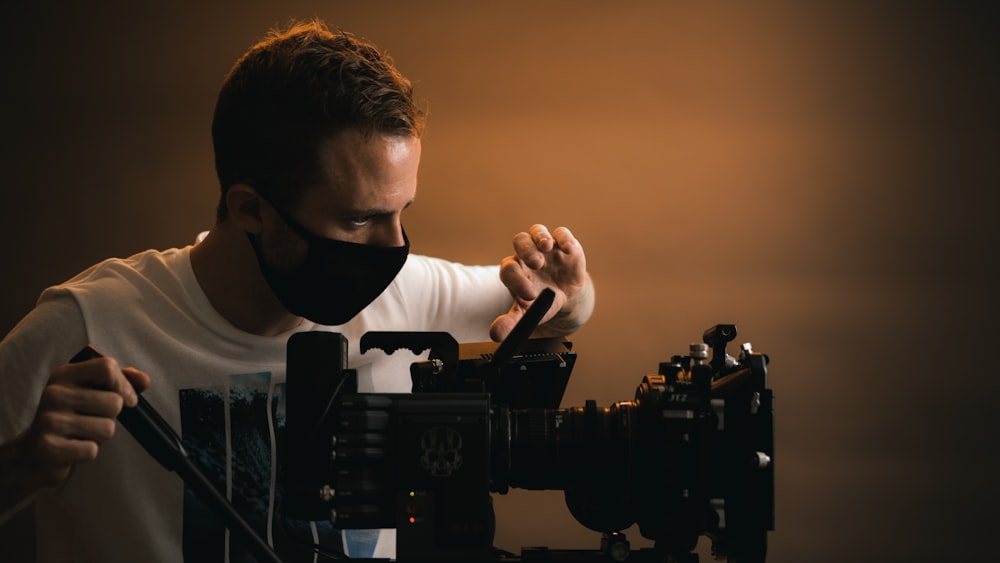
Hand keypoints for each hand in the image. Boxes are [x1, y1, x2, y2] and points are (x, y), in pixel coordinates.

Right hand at [10, 357, 150, 489]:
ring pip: (107, 428)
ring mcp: (49, 420)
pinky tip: (71, 449)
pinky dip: (88, 453)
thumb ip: (119, 381)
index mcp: (64, 375)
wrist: (31, 455)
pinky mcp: (49, 447)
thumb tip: (144, 380)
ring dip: (99, 437)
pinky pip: (92, 450)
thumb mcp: (90, 392)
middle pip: (114, 403)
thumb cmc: (70, 419)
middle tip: (89, 421)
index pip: (107, 367)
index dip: (124, 385)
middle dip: (110, 417)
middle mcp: (54, 394)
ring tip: (80, 435)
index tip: (125, 399)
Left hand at [489, 224, 590, 340]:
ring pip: (537, 232)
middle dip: (527, 251)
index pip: (508, 269)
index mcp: (514, 270)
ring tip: (547, 248)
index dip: (516, 279)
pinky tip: (568, 249)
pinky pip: (561, 233)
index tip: (528, 295)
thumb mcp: (527, 313)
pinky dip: (564, 238)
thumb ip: (511, 322)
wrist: (563, 294)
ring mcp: (545, 247)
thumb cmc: (541, 300)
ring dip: (541, 237)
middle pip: (520, 242)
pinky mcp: (563, 244)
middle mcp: (527, 254)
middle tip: (536, 264)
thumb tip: (496, 335)